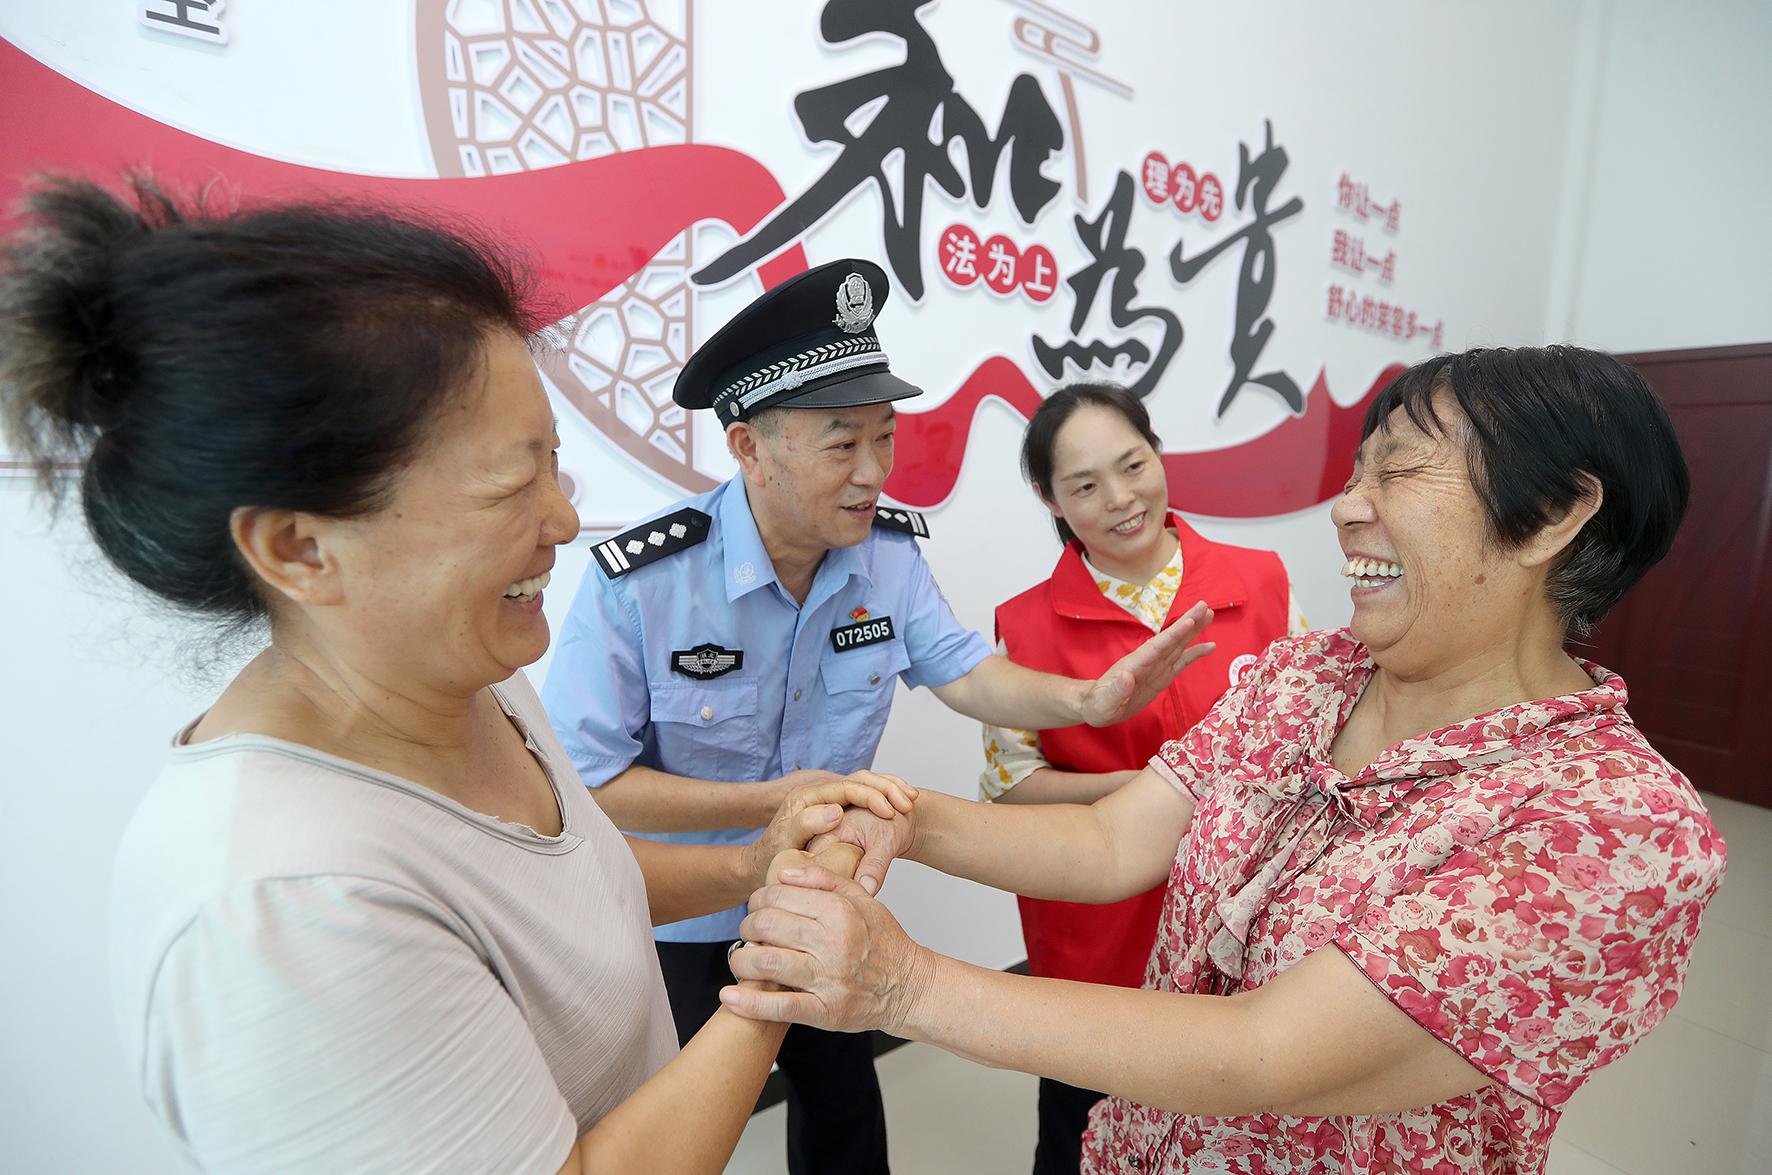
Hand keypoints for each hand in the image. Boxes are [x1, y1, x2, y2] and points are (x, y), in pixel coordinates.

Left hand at [721, 864, 932, 1034]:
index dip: (758, 900)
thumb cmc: (884, 942)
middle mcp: (831, 943)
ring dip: (741, 961)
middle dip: (747, 928)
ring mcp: (827, 979)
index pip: (778, 897)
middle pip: (765, 927)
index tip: (757, 908)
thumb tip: (785, 873)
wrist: (909, 987)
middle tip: (748, 933)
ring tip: (740, 960)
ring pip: (765, 964)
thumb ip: (824, 880)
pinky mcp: (824, 1011)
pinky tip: (729, 996)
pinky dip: (748, 1003)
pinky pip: (778, 1007)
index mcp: (838, 911)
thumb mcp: (863, 899)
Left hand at [744, 774, 917, 888]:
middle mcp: (821, 792)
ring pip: (869, 782)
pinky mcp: (843, 806)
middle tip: (907, 804)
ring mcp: (833, 798)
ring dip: (892, 787)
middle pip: (862, 780)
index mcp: (807, 796)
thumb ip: (807, 824)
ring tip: (910, 800)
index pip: (846, 786)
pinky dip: (891, 792)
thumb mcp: (788, 839)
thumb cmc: (775, 855)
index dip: (870, 796)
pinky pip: (872, 792)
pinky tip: (907, 799)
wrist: (769, 863)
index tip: (889, 812)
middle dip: (887, 788)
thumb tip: (836, 811)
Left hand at [1076, 601, 1215, 726]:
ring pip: (1178, 646)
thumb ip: (1116, 690)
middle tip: (1205, 605)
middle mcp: (1148, 661)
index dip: (1173, 634)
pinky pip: (1181, 662)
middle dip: (1187, 623)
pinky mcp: (1162, 676)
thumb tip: (1127, 677)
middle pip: (1171, 639)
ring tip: (1210, 615)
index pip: (1157, 646)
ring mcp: (1156, 667)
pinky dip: (1195, 653)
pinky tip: (1209, 646)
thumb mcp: (1104, 701)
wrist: (1097, 707)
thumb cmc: (1098, 704)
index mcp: (1135, 664)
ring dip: (1194, 631)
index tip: (1189, 621)